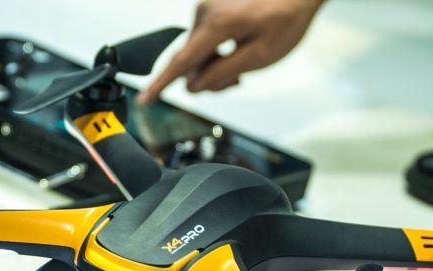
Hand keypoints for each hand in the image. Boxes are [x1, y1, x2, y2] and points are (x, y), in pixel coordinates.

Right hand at [139, 0, 325, 102]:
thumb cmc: (287, 16)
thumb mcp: (260, 56)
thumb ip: (224, 73)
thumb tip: (196, 86)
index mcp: (216, 24)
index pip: (182, 62)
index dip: (162, 84)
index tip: (145, 98)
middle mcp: (204, 12)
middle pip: (191, 61)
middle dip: (209, 77)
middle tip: (237, 80)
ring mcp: (206, 7)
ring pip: (198, 51)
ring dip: (215, 63)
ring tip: (243, 60)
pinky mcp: (211, 6)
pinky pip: (205, 38)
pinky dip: (218, 49)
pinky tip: (238, 46)